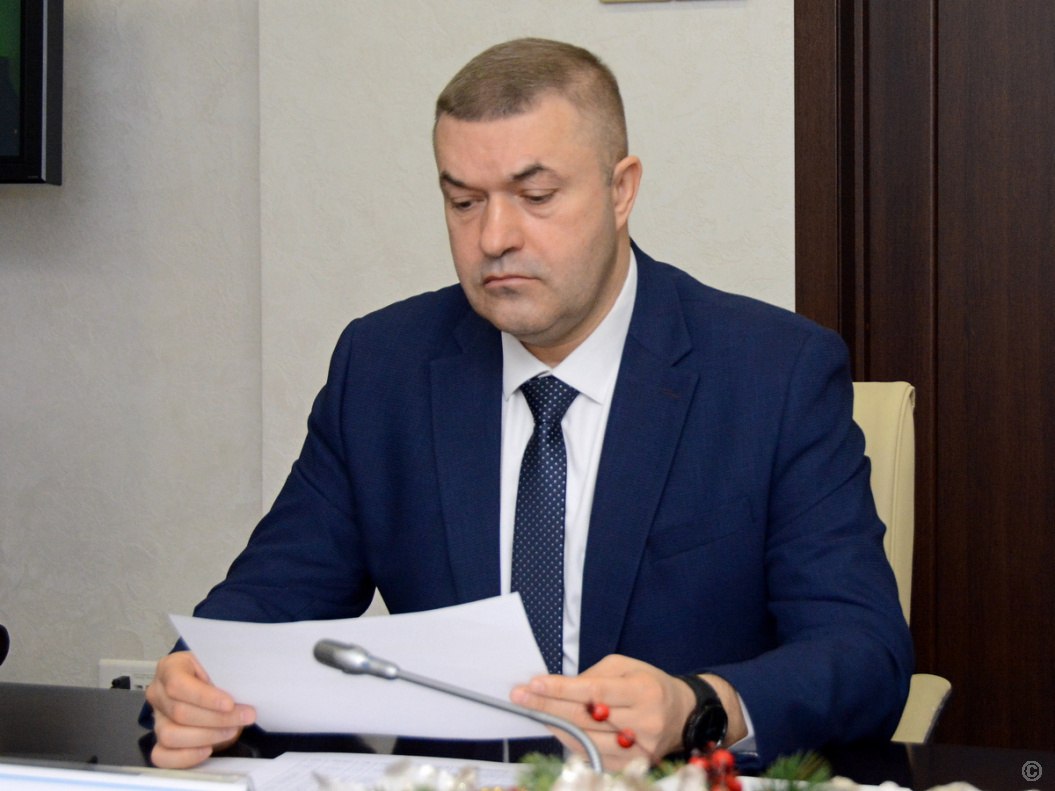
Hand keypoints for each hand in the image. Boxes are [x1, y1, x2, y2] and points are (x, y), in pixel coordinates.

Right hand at [144, 651, 255, 767]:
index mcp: (170, 668)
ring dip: (206, 736)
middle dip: (216, 719)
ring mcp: (157, 719)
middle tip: (244, 717)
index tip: (229, 704)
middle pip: (179, 712)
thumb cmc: (216, 675)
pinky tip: (207, 750)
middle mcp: (158, 693)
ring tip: (231, 729)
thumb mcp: (220, 667)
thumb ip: (225, 676)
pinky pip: (162, 756)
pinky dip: (186, 757)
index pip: (178, 684)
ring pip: (171, 735)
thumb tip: (243, 691)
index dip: (204, 697)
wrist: (212, 689)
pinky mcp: (159, 741)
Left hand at [510, 654, 695, 770]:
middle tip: (520, 696)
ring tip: (533, 709)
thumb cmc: (649, 684)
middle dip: (548, 706)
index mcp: (643, 692)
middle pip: (585, 718)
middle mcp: (643, 722)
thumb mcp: (626, 667)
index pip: (595, 692)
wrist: (683, 714)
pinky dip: (570, 741)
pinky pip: (592, 755)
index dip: (561, 689)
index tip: (534, 684)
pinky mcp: (632, 766)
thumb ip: (593, 676)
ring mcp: (638, 749)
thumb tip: (559, 688)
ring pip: (585, 740)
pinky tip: (556, 726)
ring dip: (554, 724)